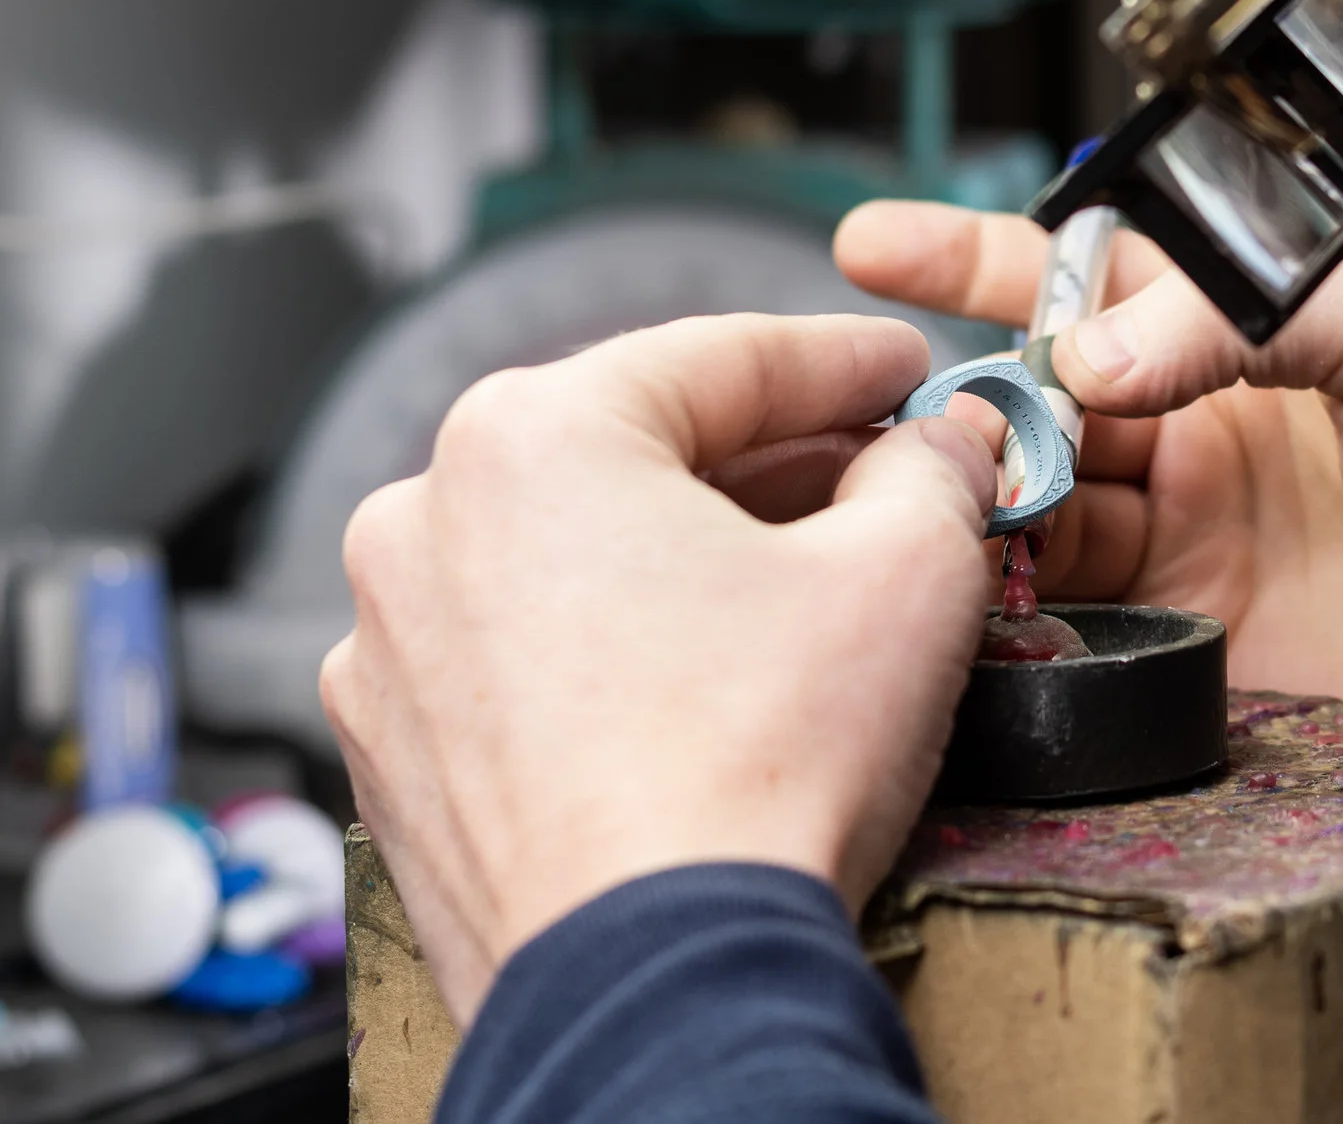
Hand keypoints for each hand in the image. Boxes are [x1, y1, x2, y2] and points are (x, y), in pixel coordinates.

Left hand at [320, 314, 995, 1023]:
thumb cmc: (755, 775)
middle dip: (773, 464)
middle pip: (638, 451)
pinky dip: (614, 649)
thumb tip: (946, 447)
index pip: (722, 357)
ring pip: (573, 554)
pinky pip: (524, 656)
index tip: (905, 375)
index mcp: (531, 438)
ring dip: (688, 556)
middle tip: (878, 478)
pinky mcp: (401, 755)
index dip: (845, 362)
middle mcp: (427, 522)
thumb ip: (935, 473)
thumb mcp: (909, 575)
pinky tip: (706, 689)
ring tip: (802, 592)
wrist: (656, 984)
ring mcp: (396, 646)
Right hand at [836, 203, 1342, 764]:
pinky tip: (963, 579)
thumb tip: (1088, 350)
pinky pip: (1054, 611)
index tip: (873, 244)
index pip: (1094, 279)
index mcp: (1257, 337)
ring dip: (969, 491)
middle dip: (959, 390)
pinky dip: (996, 593)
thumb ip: (1251, 312)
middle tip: (896, 408)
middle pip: (1036, 393)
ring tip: (925, 492)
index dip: (981, 259)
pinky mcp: (1177, 643)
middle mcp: (1204, 430)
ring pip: (1028, 502)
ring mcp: (1187, 542)